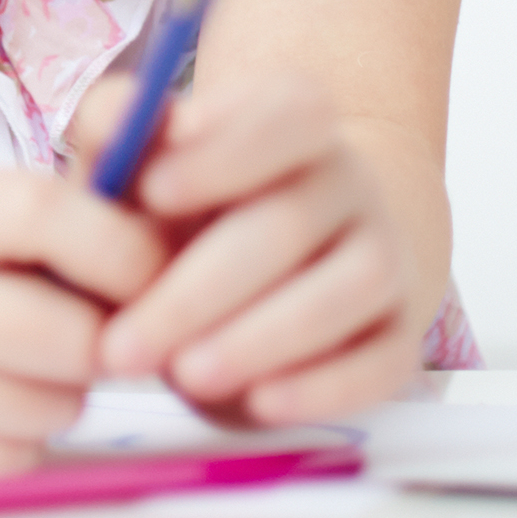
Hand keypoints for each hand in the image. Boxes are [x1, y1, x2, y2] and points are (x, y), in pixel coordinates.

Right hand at [0, 169, 164, 477]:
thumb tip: (188, 236)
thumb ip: (60, 216)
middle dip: (102, 344)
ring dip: (59, 395)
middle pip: (71, 338)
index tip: (150, 275)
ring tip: (12, 364)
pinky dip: (16, 439)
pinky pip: (13, 457)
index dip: (126, 250)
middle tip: (82, 332)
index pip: (49, 215)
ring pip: (53, 408)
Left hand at [85, 71, 431, 425]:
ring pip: (347, 290)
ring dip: (262, 338)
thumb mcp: (143, 155)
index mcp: (293, 121)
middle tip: (124, 343)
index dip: (223, 151)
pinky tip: (260, 403)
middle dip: (200, 289)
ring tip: (184, 375)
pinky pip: (383, 362)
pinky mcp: (400, 335)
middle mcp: (351, 183)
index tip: (149, 191)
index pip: (285, 114)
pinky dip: (325, 386)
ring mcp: (385, 258)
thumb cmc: (190, 199)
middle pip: (290, 223)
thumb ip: (118, 128)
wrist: (287, 257)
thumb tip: (116, 124)